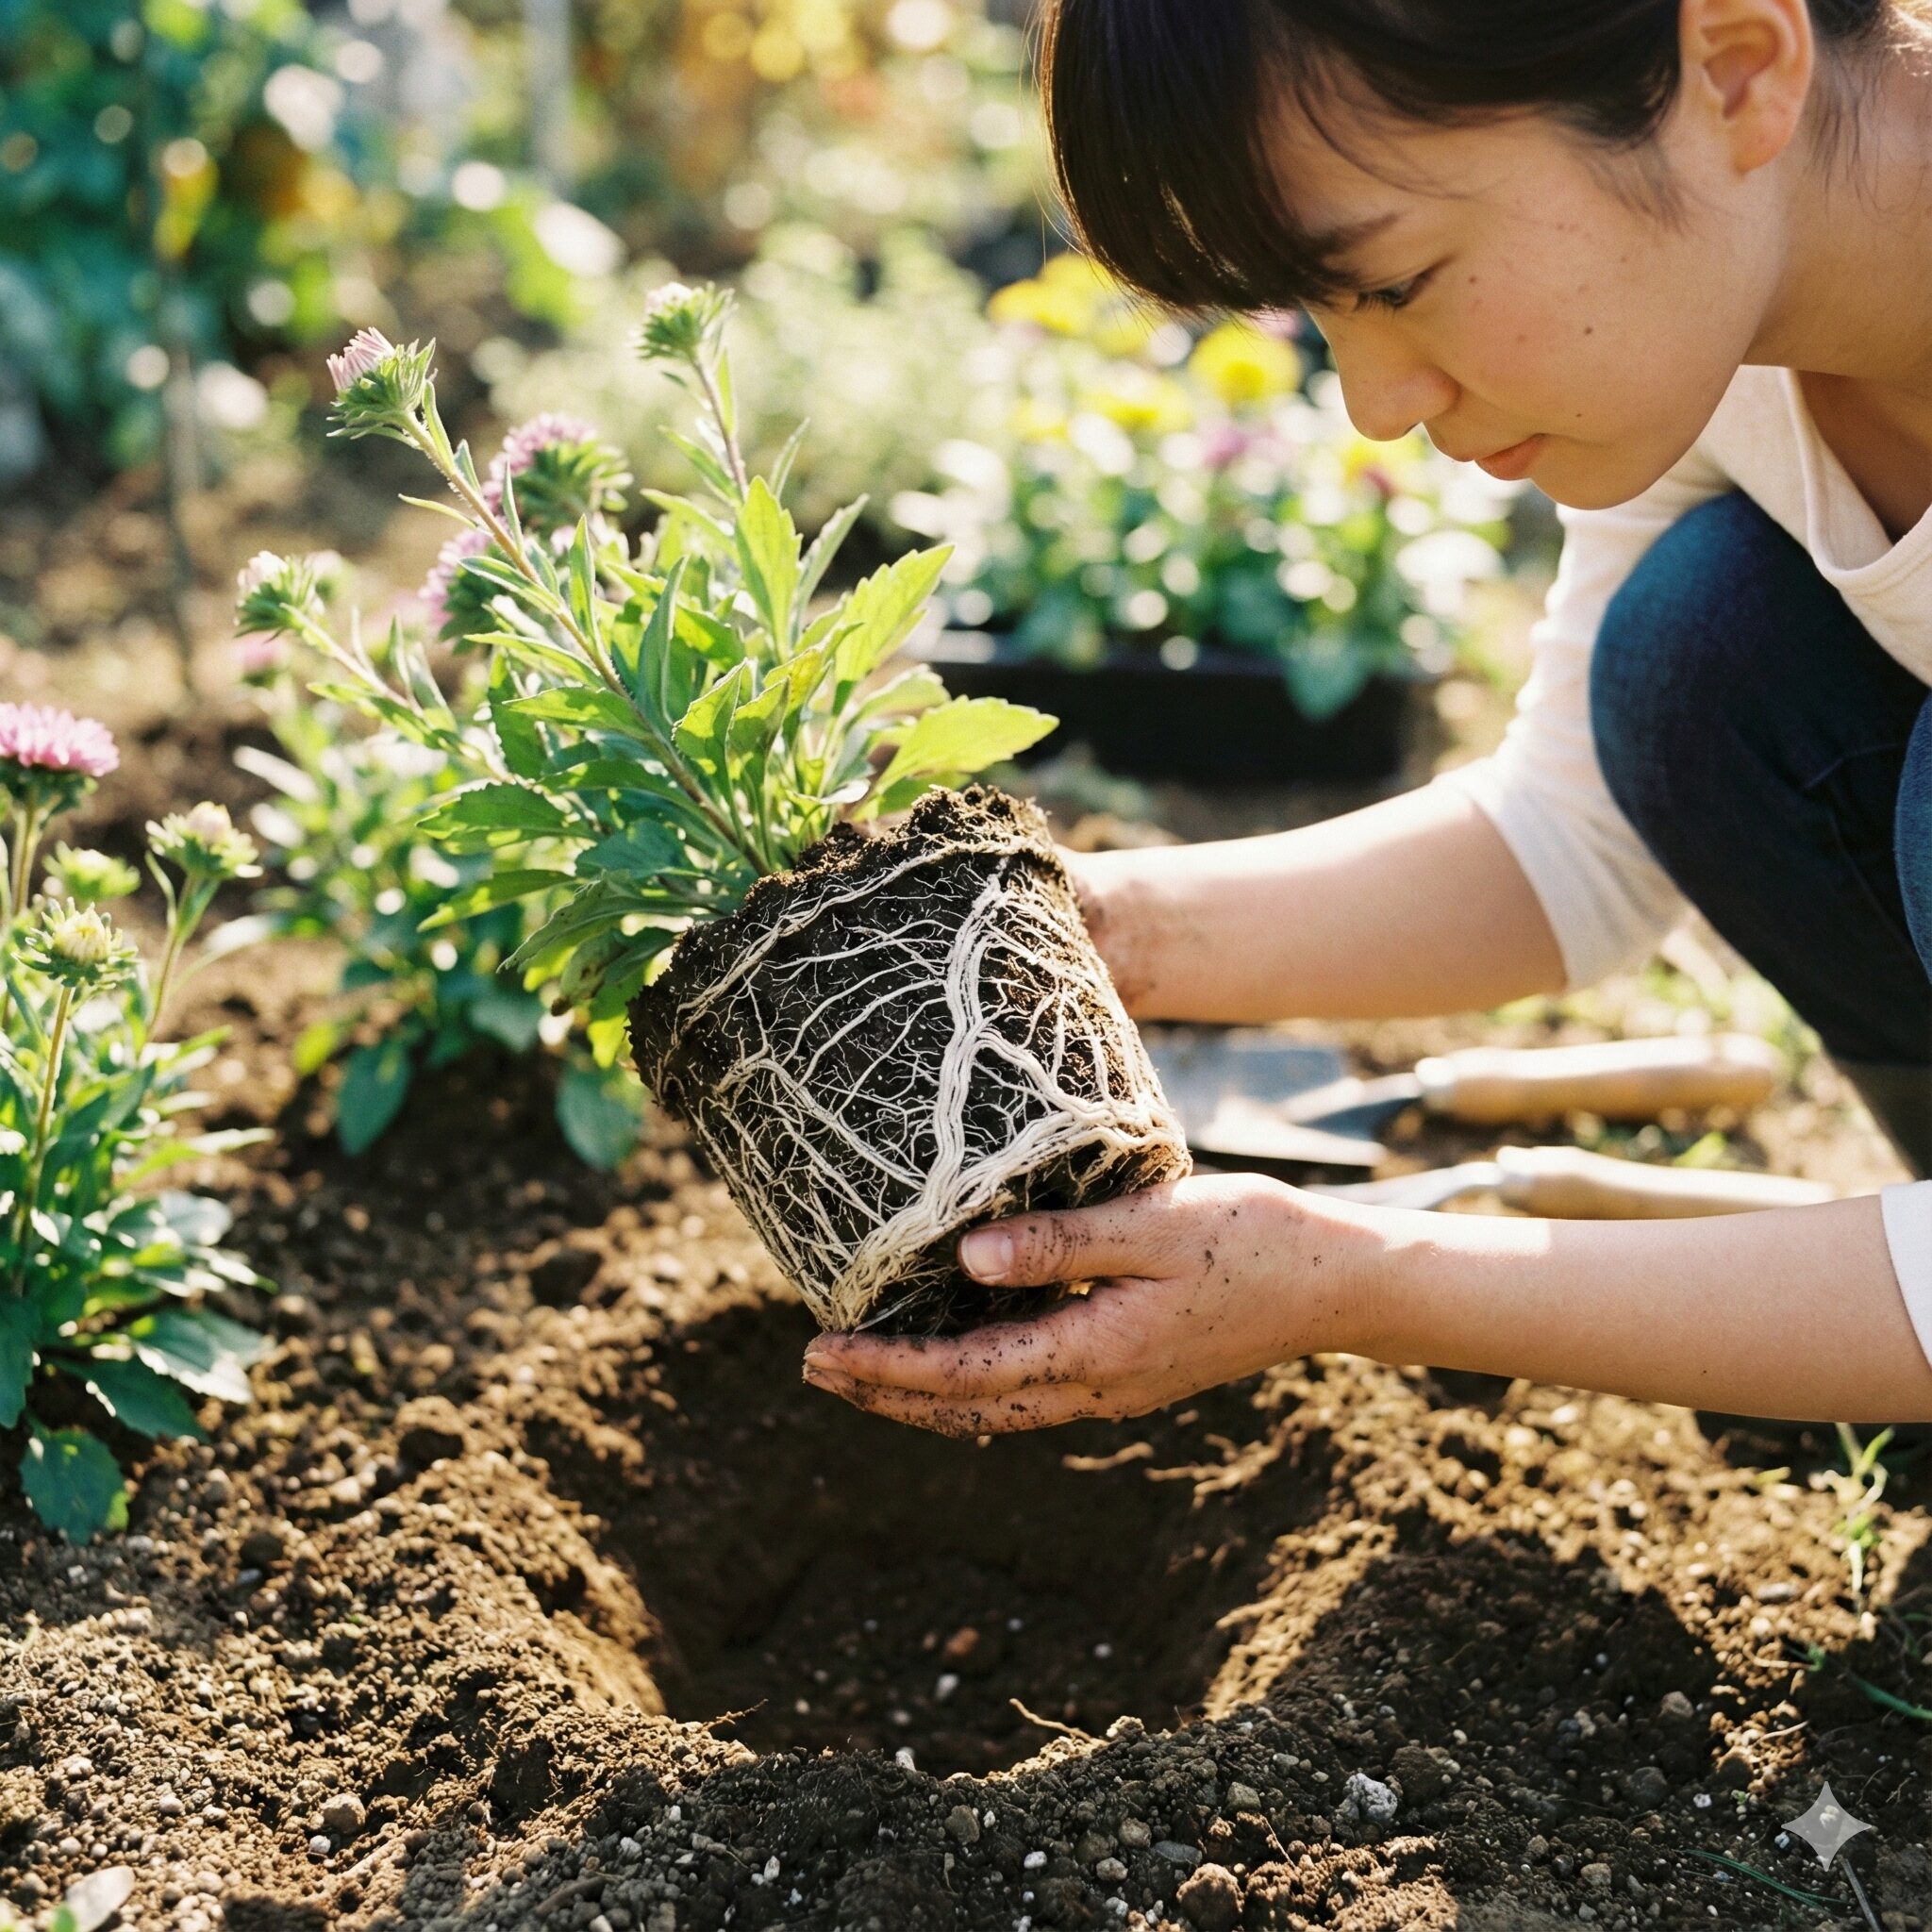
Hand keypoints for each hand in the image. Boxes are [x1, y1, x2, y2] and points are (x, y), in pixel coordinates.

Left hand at [800, 1173, 1378, 1434]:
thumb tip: (964, 1258)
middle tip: (814, 1367)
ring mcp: (1116, 1388)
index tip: (820, 1350)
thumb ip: (1061, 1242)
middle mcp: (1098, 1387)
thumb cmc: (1250, 1236)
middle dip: (886, 1391)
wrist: (1336, 1282)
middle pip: (967, 1407)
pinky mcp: (1130, 1374)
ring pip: (996, 1410)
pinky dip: (975, 1388)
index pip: (964, 1371)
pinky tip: (955, 1361)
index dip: (886, 1365)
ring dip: (924, 1396)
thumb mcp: (1152, 1223)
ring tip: (863, 1374)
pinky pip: (1030, 1395)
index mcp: (1095, 1352)